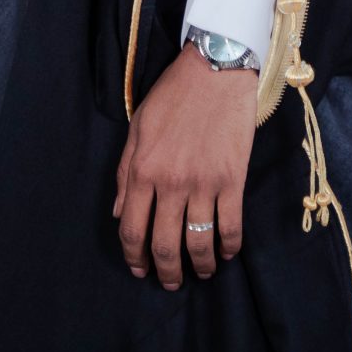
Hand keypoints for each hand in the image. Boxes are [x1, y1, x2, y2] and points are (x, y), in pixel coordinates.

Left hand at [116, 45, 256, 288]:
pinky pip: (230, 225)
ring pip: (198, 241)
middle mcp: (170, 183)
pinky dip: (228, 246)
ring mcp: (203, 183)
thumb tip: (120, 213)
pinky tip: (226, 253)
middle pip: (164, 244)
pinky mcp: (232, 179)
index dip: (134, 257)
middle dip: (166, 271)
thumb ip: (125, 174)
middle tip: (170, 282)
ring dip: (199, 265)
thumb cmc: (173, 95)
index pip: (132, 229)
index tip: (140, 269)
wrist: (215, 69)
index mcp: (142, 171)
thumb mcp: (137, 129)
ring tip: (202, 272)